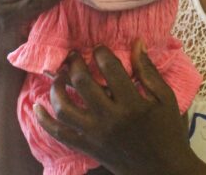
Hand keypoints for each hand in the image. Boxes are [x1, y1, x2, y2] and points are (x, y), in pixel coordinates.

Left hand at [36, 40, 201, 174]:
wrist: (164, 171)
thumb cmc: (168, 132)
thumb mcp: (166, 99)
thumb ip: (148, 71)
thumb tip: (137, 43)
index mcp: (132, 103)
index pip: (109, 68)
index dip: (101, 52)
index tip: (99, 48)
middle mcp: (110, 118)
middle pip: (82, 82)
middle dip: (75, 63)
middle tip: (74, 55)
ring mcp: (95, 134)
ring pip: (64, 108)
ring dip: (56, 87)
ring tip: (58, 75)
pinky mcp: (87, 147)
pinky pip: (59, 134)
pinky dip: (44, 121)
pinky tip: (37, 106)